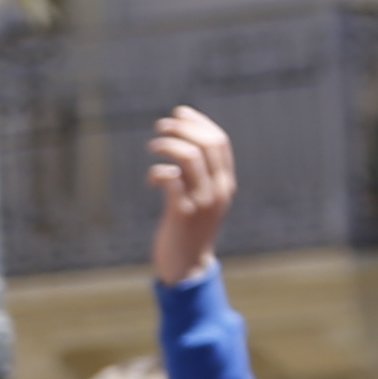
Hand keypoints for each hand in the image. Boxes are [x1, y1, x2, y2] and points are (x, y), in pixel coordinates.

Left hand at [146, 106, 237, 285]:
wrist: (188, 267)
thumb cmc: (190, 229)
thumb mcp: (202, 198)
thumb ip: (198, 174)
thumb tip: (181, 142)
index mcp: (226, 184)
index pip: (219, 141)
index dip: (198, 122)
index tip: (179, 112)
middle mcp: (218, 190)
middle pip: (206, 143)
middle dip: (181, 128)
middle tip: (160, 126)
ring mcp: (202, 202)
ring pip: (189, 157)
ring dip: (167, 144)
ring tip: (152, 147)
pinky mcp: (182, 214)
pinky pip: (170, 179)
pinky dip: (158, 173)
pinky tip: (151, 180)